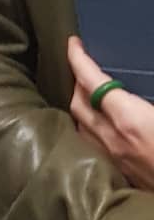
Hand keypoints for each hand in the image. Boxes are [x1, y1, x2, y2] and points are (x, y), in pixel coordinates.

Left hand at [69, 35, 153, 191]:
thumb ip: (150, 96)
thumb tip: (141, 91)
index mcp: (130, 119)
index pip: (91, 82)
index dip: (79, 60)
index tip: (73, 44)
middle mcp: (112, 139)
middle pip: (78, 103)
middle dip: (76, 80)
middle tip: (82, 65)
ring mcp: (113, 160)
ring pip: (80, 127)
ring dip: (79, 106)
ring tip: (87, 94)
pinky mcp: (119, 175)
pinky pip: (91, 146)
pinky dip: (88, 129)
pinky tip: (98, 128)